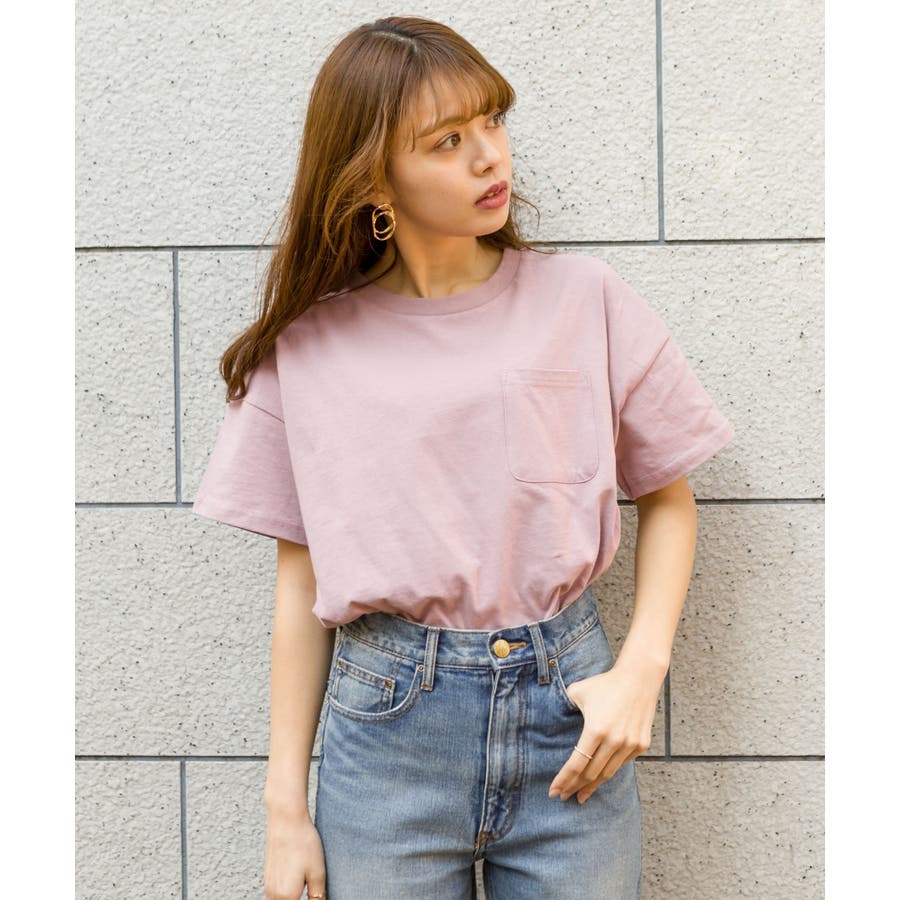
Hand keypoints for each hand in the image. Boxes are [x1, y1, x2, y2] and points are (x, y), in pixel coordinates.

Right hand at [264, 811, 326, 899]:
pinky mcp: (268, 876)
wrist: (286, 819)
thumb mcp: (317, 872)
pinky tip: (297, 882)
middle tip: (314, 893)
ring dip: (293, 899)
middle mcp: (273, 894)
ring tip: (305, 886)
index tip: (317, 898)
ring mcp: (268, 885)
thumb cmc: (303, 842)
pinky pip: (276, 894)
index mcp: (287, 897)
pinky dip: (286, 894)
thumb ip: (318, 896)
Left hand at [547, 660, 660, 803]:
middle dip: (574, 787)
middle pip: (591, 774)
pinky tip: (599, 777)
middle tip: (563, 796)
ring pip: (608, 774)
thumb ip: (563, 707)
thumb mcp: (577, 692)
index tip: (553, 791)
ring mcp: (630, 744)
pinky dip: (608, 772)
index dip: (564, 780)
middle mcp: (615, 741)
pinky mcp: (641, 745)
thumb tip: (549, 719)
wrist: (639, 678)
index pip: (576, 764)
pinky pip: (621, 764)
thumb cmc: (604, 684)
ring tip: (580, 796)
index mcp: (596, 729)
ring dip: (592, 786)